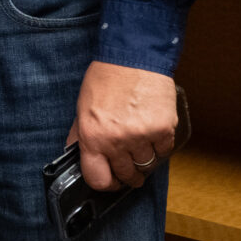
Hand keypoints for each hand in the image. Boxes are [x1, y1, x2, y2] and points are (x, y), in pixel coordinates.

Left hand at [68, 60, 177, 191]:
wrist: (133, 57)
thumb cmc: (105, 79)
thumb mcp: (82, 107)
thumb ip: (80, 135)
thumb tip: (77, 155)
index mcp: (92, 136)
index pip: (98, 179)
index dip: (104, 183)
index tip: (109, 180)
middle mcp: (116, 140)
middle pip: (126, 175)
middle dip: (127, 174)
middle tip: (127, 164)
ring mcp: (142, 137)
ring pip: (147, 166)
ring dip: (144, 160)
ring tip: (139, 144)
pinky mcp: (164, 130)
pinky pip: (163, 152)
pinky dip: (159, 147)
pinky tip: (151, 133)